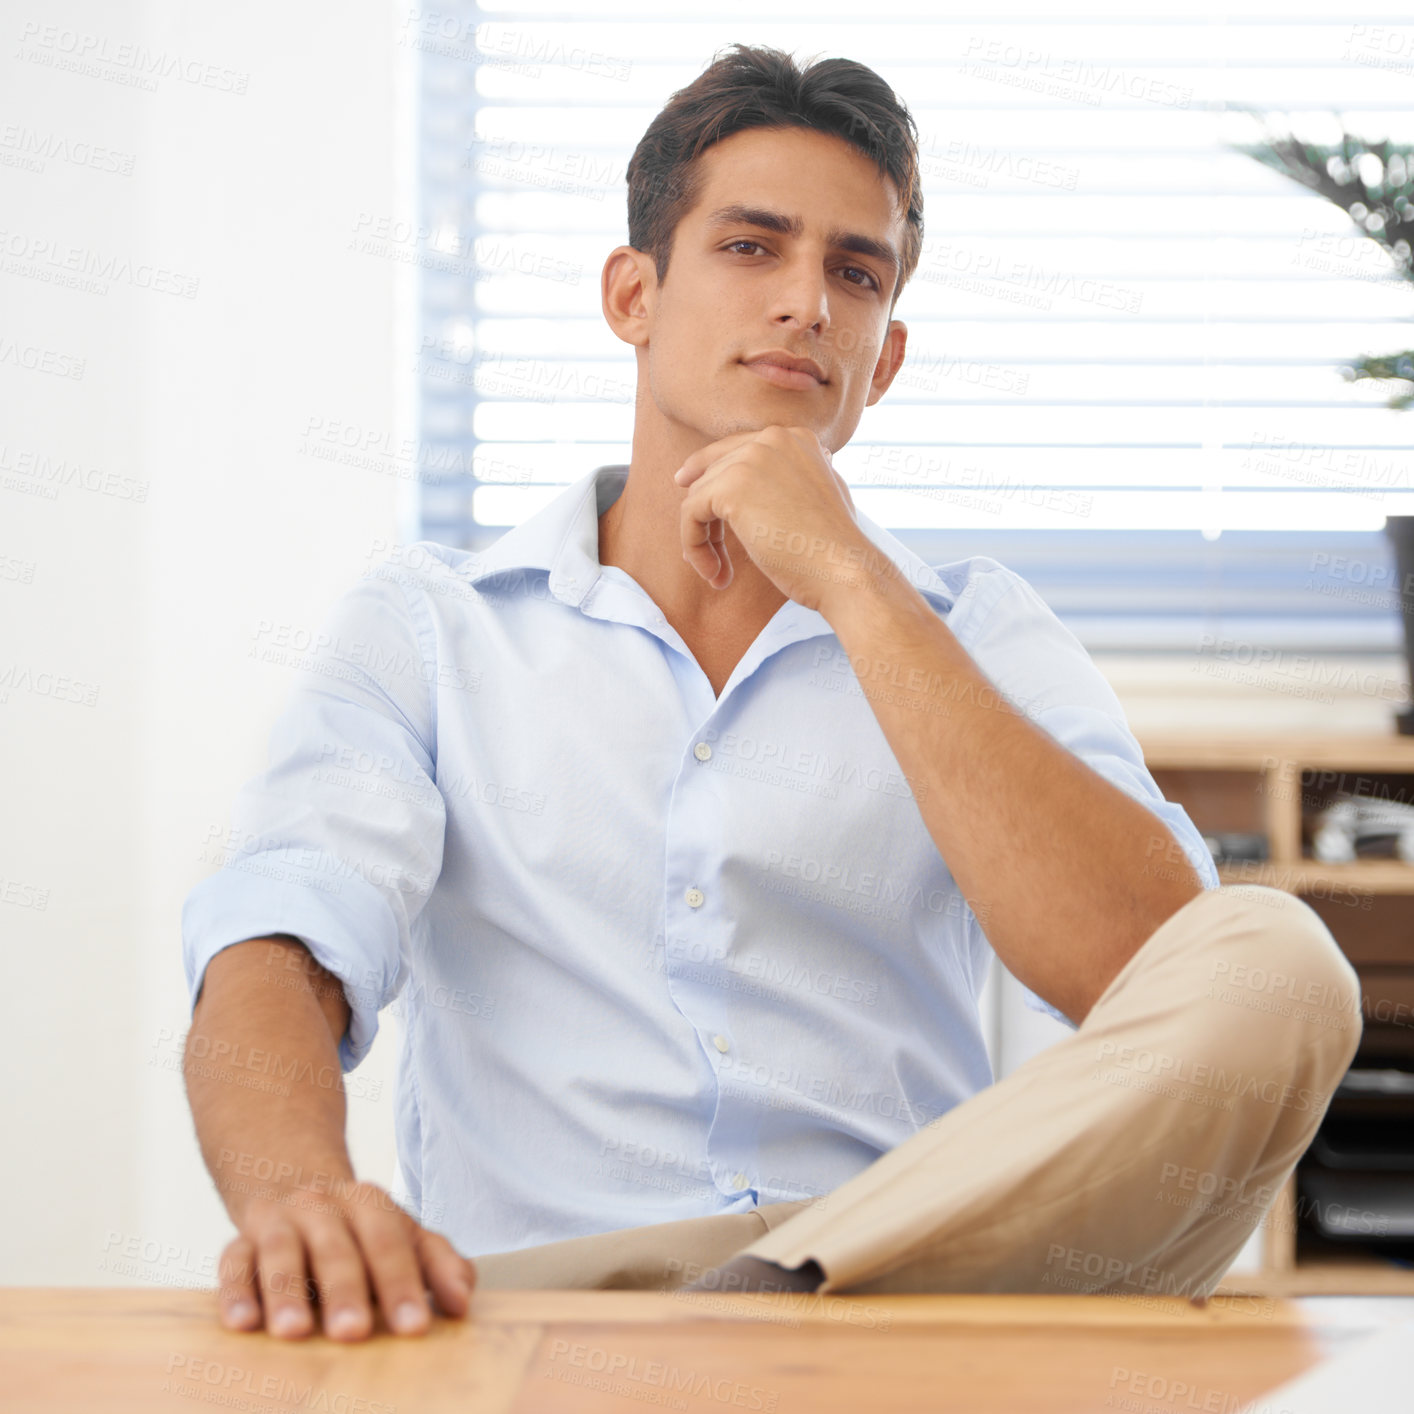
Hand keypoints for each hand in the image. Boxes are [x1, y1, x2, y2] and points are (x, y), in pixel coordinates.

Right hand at [217, 1172, 475, 1340]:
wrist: (293, 1180)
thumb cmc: (360, 1229)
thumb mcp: (404, 1235)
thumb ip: (439, 1264)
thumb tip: (464, 1302)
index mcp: (370, 1203)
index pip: (390, 1242)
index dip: (403, 1284)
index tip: (416, 1326)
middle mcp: (323, 1206)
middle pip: (337, 1247)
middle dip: (346, 1290)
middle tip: (354, 1333)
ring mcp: (279, 1220)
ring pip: (281, 1252)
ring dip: (287, 1292)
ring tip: (294, 1332)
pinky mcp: (240, 1242)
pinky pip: (233, 1263)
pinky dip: (236, 1293)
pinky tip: (242, 1324)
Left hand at [673, 425, 878, 614]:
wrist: (845, 569)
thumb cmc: (835, 548)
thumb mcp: (820, 498)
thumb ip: (791, 480)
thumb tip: (756, 485)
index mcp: (796, 437)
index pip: (737, 448)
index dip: (708, 469)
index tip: (684, 485)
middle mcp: (772, 438)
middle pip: (713, 471)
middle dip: (708, 517)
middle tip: (713, 558)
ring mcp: (751, 458)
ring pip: (698, 495)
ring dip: (701, 539)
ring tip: (718, 573)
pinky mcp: (731, 486)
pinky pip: (690, 514)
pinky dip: (693, 546)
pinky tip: (715, 573)